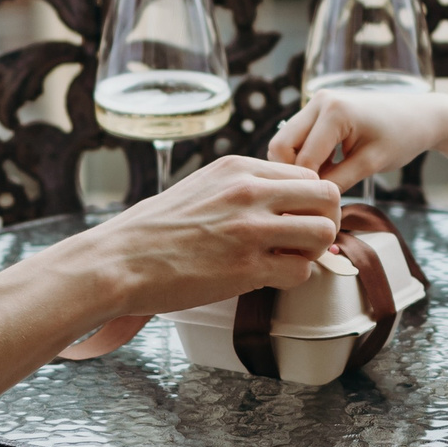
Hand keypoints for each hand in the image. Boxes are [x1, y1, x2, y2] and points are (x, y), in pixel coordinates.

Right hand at [0, 157, 340, 403]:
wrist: (120, 260)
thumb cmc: (154, 229)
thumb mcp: (202, 187)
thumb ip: (242, 187)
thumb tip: (279, 200)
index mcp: (238, 168)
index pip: (307, 174)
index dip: (309, 201)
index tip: (296, 219)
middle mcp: (249, 191)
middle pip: (327, 197)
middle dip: (324, 222)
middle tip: (303, 242)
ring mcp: (249, 229)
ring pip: (323, 233)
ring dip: (312, 252)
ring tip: (286, 260)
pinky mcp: (246, 268)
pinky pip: (300, 272)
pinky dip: (292, 279)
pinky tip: (266, 278)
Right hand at [270, 90, 447, 190]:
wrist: (419, 116)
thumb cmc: (402, 138)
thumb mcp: (370, 164)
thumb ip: (338, 183)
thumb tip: (309, 206)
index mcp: (333, 111)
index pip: (301, 159)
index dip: (304, 189)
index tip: (311, 211)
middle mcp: (318, 101)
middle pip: (280, 146)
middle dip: (290, 176)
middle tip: (309, 200)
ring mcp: (316, 103)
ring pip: (285, 143)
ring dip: (297, 167)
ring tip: (318, 189)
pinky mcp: (319, 110)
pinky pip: (298, 139)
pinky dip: (305, 158)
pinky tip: (324, 174)